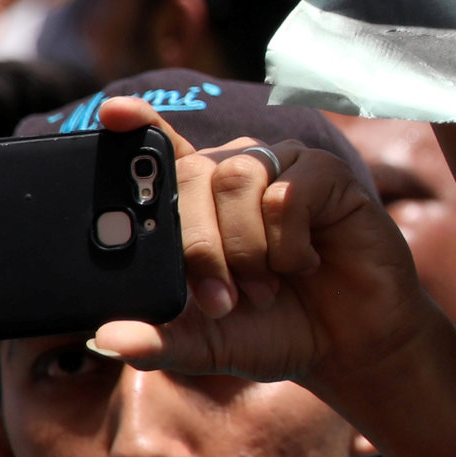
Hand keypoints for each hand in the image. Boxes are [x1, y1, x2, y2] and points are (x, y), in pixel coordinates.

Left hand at [85, 97, 435, 401]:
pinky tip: (307, 262)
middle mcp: (238, 174)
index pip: (162, 153)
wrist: (349, 344)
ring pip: (236, 177)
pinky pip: (286, 192)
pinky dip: (288, 241)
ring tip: (267, 288)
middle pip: (192, 173)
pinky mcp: (327, 174)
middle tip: (221, 300)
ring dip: (246, 247)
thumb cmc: (275, 330)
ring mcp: (284, 168)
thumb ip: (158, 339)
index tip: (114, 112)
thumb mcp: (205, 343)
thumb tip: (107, 339)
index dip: (140, 124)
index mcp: (200, 203)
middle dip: (200, 246)